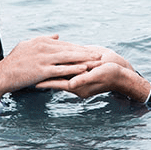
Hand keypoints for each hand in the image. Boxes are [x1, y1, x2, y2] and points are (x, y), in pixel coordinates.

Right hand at [0, 35, 100, 97]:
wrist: (2, 74)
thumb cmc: (14, 61)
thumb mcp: (28, 45)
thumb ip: (44, 39)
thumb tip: (58, 36)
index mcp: (42, 41)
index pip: (65, 44)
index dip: (79, 48)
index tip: (91, 50)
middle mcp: (44, 47)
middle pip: (70, 50)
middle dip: (86, 52)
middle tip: (100, 55)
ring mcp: (43, 59)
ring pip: (69, 58)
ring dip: (84, 60)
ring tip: (97, 62)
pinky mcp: (42, 70)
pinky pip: (62, 70)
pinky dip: (74, 69)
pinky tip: (84, 70)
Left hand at [36, 48, 150, 102]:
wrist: (122, 73)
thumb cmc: (111, 73)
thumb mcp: (97, 75)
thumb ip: (83, 79)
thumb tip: (71, 84)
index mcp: (78, 86)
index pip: (56, 82)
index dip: (44, 80)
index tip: (32, 79)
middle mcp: (75, 83)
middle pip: (55, 79)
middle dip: (43, 76)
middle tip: (27, 73)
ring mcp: (77, 79)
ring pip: (60, 74)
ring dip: (49, 70)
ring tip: (34, 69)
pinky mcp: (80, 74)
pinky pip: (66, 72)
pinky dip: (58, 67)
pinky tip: (51, 63)